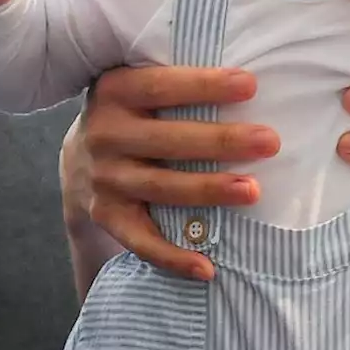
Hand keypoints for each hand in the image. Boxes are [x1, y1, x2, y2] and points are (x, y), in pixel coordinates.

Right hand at [61, 65, 280, 280]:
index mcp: (115, 91)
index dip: (204, 86)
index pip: (162, 86)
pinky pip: (141, 241)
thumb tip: (251, 82)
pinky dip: (173, 257)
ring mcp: (104, 179)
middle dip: (222, 141)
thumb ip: (180, 82)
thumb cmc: (137, 114)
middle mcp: (104, 134)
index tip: (251, 85)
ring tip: (253, 191)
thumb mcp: (142, 87)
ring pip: (162, 188)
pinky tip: (208, 267)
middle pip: (168, 140)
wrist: (80, 158)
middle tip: (269, 141)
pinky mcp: (107, 216)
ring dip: (209, 191)